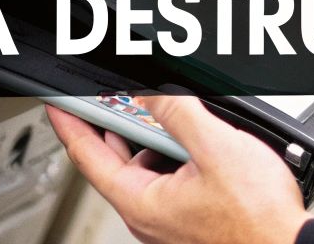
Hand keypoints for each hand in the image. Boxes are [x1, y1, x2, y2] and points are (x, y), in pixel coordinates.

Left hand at [45, 96, 306, 243]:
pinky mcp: (191, 223)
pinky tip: (199, 144)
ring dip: (153, 141)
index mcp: (142, 203)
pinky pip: (169, 183)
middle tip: (115, 96)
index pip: (89, 157)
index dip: (71, 125)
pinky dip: (173, 157)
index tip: (56, 104)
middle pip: (118, 163)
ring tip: (170, 114)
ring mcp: (170, 223)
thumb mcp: (215, 149)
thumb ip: (179, 113)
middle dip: (118, 125)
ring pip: (148, 172)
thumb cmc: (256, 218)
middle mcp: (149, 217)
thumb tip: (151, 91)